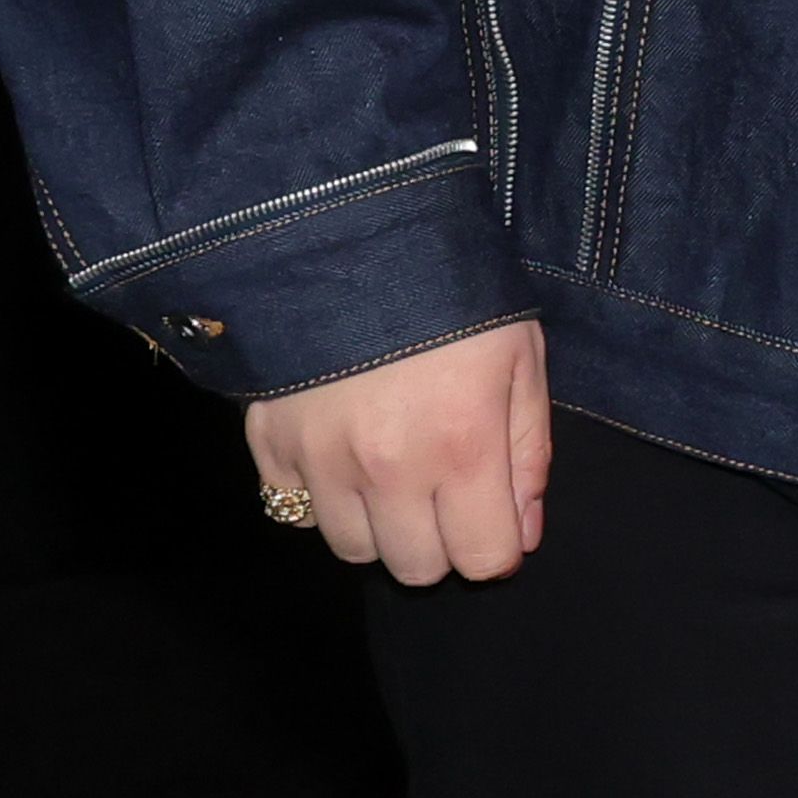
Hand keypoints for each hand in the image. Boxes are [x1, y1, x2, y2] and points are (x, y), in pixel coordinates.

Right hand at [246, 313, 548, 584]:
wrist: (355, 230)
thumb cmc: (458, 291)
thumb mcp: (522, 357)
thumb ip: (527, 452)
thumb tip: (522, 536)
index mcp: (461, 446)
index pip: (482, 560)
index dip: (497, 544)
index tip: (495, 513)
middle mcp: (388, 469)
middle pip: (414, 567)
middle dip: (440, 540)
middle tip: (445, 488)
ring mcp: (321, 462)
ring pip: (354, 550)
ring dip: (380, 524)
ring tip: (394, 467)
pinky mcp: (270, 446)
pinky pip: (297, 511)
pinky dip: (323, 495)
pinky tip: (344, 449)